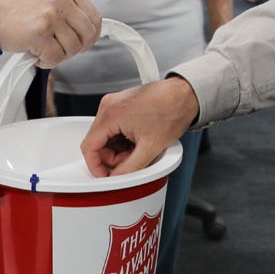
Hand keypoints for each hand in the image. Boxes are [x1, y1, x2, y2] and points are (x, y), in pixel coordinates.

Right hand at [0, 0, 100, 65]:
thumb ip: (66, 8)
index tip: (84, 41)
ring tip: (45, 51)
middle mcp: (61, 1)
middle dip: (79, 48)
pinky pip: (56, 58)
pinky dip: (48, 62)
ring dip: (61, 55)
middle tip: (65, 50)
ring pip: (73, 48)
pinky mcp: (39, 34)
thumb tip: (84, 29)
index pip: (94, 16)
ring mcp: (51, 17)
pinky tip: (37, 56)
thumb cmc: (11, 6)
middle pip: (88, 34)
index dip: (91, 34)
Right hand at [80, 76, 199, 176]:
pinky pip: (114, 128)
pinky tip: (139, 140)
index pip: (89, 147)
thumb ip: (129, 168)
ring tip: (139, 149)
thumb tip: (117, 178)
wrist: (185, 95)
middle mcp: (109, 106)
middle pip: (97, 141)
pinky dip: (123, 138)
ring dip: (118, 149)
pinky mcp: (122, 104)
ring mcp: (115, 103)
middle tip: (130, 161)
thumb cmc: (172, 111)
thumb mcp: (150, 148)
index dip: (95, 166)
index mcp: (111, 114)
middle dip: (112, 157)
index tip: (105, 175)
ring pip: (106, 136)